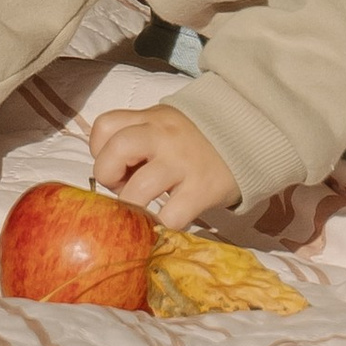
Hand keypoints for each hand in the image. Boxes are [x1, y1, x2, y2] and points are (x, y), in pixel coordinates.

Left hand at [89, 98, 238, 226]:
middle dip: (108, 177)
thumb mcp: (163, 125)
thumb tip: (107, 173)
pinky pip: (169, 217)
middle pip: (115, 151)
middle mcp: (162, 135)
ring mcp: (181, 163)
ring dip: (132, 209)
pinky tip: (164, 223)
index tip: (117, 165)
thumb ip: (136, 139)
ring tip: (142, 210)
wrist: (244, 138)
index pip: (104, 126)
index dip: (100, 151)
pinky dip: (160, 227)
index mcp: (150, 118)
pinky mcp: (201, 190)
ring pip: (137, 191)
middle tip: (123, 188)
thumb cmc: (191, 139)